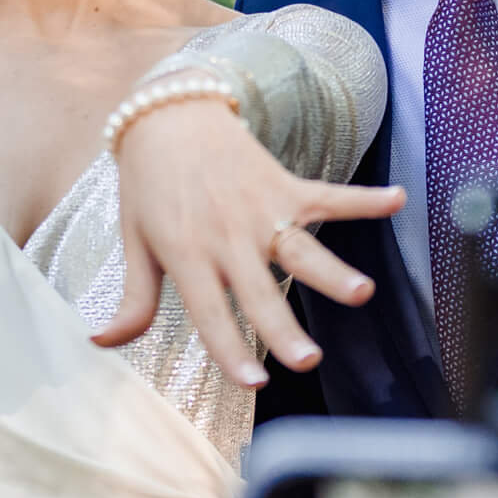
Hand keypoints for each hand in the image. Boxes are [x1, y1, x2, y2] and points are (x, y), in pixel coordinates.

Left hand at [95, 91, 405, 386]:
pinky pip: (329, 194)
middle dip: (284, 328)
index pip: (210, 313)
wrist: (168, 115)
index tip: (253, 382)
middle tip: (308, 361)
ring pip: (300, 248)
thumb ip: (133, 299)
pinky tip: (396, 199)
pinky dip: (364, 197)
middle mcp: (227, 236)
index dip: (230, 349)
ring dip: (331, 270)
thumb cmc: (149, 186)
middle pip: (259, 291)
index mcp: (188, 255)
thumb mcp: (135, 241)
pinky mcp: (285, 185)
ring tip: (362, 293)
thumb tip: (101, 344)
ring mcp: (260, 210)